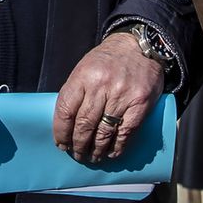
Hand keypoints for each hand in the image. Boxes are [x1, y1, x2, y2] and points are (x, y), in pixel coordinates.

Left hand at [53, 32, 165, 163]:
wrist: (139, 46)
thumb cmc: (107, 60)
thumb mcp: (85, 68)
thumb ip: (76, 92)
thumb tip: (66, 125)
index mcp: (83, 76)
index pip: (66, 110)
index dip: (61, 132)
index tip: (61, 144)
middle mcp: (101, 85)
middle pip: (85, 124)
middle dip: (79, 145)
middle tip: (78, 154)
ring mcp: (122, 95)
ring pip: (104, 132)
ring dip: (97, 149)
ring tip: (93, 156)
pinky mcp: (140, 103)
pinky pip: (126, 132)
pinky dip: (118, 146)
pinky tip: (112, 152)